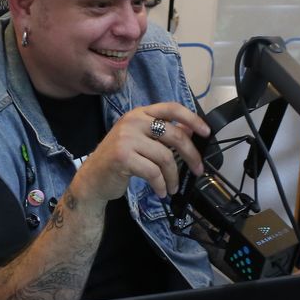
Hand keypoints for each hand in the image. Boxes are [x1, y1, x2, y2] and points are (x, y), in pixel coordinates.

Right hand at [72, 101, 210, 201]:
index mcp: (140, 113)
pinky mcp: (123, 157)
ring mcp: (126, 138)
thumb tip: (191, 132)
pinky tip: (161, 191)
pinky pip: (153, 172)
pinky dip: (161, 185)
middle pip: (174, 134)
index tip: (206, 133)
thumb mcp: (141, 141)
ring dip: (173, 176)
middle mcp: (133, 121)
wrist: (92, 179)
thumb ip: (162, 135)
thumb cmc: (120, 160)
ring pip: (165, 157)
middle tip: (197, 170)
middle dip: (191, 155)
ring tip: (172, 187)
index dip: (192, 119)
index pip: (172, 108)